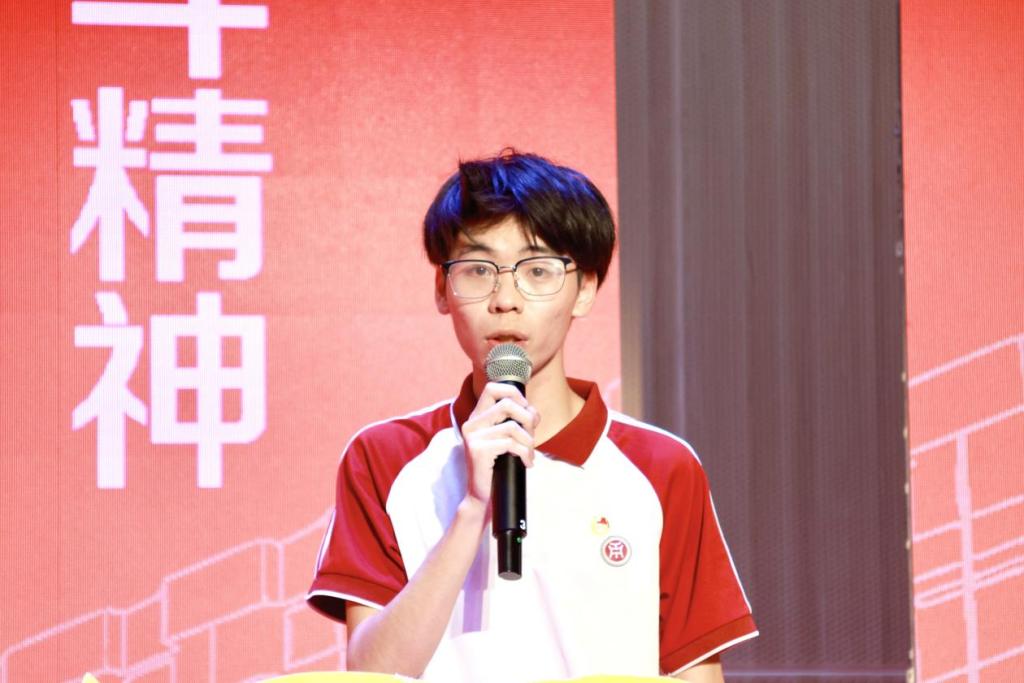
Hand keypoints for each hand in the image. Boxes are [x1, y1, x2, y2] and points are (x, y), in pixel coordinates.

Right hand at [460, 382, 539, 508]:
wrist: (481, 495)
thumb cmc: (497, 466)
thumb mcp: (507, 439)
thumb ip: (517, 421)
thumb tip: (533, 412)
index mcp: (477, 417)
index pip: (492, 388)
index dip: (513, 393)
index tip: (525, 408)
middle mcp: (472, 424)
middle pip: (506, 404)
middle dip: (527, 418)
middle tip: (531, 434)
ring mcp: (473, 437)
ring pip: (512, 426)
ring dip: (528, 440)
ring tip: (529, 452)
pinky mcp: (478, 451)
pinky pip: (510, 444)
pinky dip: (525, 453)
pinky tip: (527, 463)